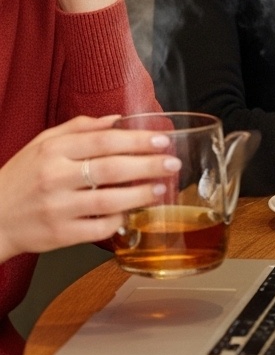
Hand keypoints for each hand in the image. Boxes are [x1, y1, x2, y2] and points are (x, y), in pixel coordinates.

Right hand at [0, 116, 182, 264]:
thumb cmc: (21, 177)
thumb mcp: (43, 143)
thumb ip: (80, 128)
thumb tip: (117, 119)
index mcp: (54, 151)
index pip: (104, 141)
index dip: (137, 141)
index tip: (162, 141)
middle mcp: (56, 178)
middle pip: (111, 169)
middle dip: (148, 165)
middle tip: (172, 163)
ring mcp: (57, 208)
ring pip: (109, 200)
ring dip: (141, 193)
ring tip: (161, 187)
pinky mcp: (59, 235)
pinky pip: (98, 228)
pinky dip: (118, 221)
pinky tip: (130, 213)